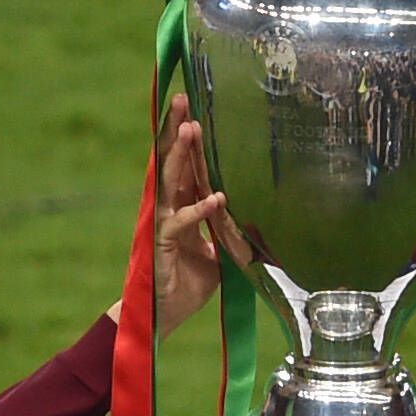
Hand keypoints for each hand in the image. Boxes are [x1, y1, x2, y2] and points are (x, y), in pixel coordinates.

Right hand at [112, 94, 231, 339]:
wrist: (165, 316)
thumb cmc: (189, 283)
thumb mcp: (218, 253)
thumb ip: (228, 231)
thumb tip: (252, 219)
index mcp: (181, 207)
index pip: (183, 166)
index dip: (186, 139)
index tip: (192, 108)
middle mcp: (169, 210)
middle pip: (171, 163)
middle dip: (177, 131)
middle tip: (182, 99)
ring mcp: (164, 225)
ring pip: (170, 183)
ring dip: (181, 156)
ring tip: (191, 129)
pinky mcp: (164, 246)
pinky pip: (181, 223)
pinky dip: (199, 210)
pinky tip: (215, 198)